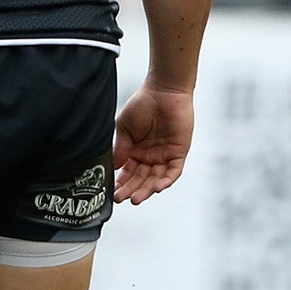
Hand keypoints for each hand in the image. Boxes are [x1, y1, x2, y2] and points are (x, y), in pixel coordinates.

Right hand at [113, 83, 194, 204]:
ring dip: (147, 190)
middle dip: (131, 190)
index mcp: (135, 151)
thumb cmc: (143, 104)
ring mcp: (164, 155)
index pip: (127, 173)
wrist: (163, 90)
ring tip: (136, 198)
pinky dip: (166, 180)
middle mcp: (150, 156)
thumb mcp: (124, 127)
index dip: (120, 183)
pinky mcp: (179, 152)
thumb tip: (114, 168)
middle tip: (121, 199)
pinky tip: (157, 188)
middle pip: (140, 179)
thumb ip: (120, 148)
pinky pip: (173, 171)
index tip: (112, 193)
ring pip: (156, 179)